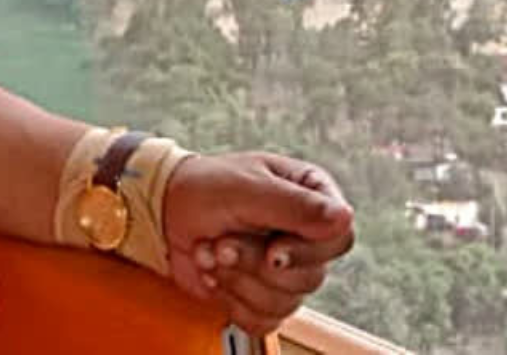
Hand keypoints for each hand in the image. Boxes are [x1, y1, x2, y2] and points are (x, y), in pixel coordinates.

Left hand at [160, 152, 354, 336]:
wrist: (162, 211)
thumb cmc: (203, 187)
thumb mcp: (247, 187)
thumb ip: (295, 205)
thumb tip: (344, 218)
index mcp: (310, 197)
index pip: (339, 238)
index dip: (307, 252)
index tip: (273, 251)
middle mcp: (302, 235)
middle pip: (311, 276)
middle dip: (255, 263)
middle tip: (223, 242)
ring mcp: (284, 270)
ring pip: (286, 302)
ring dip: (237, 279)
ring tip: (211, 252)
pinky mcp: (261, 296)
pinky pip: (264, 320)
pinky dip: (232, 301)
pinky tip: (214, 274)